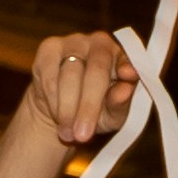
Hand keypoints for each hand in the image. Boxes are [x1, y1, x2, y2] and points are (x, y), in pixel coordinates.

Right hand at [24, 30, 135, 153]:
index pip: (126, 59)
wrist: (60, 113)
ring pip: (70, 75)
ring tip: (68, 134)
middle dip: (88, 106)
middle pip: (96, 70)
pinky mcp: (50, 47)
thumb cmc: (94, 112)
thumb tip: (125, 90)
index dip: (126, 66)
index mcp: (121, 56)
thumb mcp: (111, 115)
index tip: (128, 75)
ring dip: (67, 110)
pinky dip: (52, 100)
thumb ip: (120, 104)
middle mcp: (99, 43)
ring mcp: (74, 41)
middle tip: (83, 135)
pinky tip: (56, 115)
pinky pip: (50, 75)